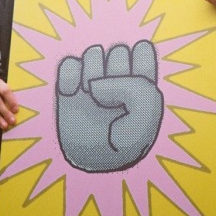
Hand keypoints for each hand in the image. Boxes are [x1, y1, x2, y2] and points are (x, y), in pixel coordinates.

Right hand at [56, 41, 163, 171]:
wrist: (91, 165)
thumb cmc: (124, 144)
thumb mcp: (146, 118)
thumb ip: (137, 89)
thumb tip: (97, 83)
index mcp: (141, 84)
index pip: (144, 51)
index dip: (140, 59)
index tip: (136, 78)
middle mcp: (118, 79)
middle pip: (118, 50)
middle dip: (116, 68)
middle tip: (114, 95)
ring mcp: (92, 81)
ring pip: (93, 52)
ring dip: (93, 71)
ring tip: (93, 96)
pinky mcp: (69, 88)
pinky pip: (69, 63)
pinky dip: (69, 75)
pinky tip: (72, 92)